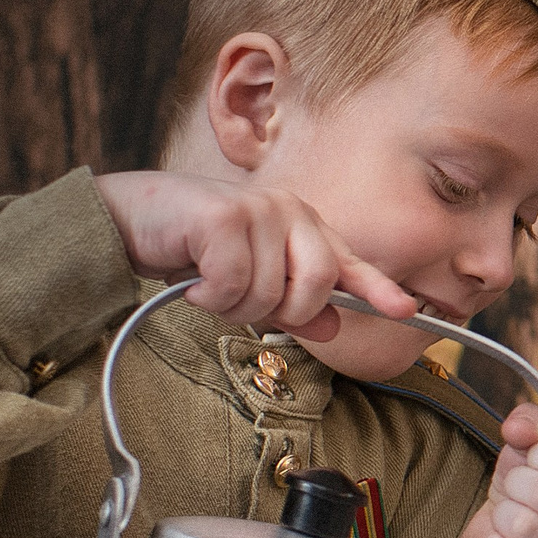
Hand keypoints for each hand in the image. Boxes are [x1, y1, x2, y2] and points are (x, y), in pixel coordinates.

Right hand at [95, 170, 414, 340]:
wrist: (130, 219)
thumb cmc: (193, 248)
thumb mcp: (250, 280)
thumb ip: (292, 304)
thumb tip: (331, 327)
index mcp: (303, 227)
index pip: (349, 264)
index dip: (379, 290)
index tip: (407, 311)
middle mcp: (289, 212)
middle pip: (316, 287)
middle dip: (280, 311)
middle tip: (243, 301)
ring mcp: (258, 210)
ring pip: (269, 295)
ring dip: (232, 306)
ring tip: (211, 283)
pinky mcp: (224, 218)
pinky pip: (234, 285)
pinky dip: (209, 296)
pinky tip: (194, 278)